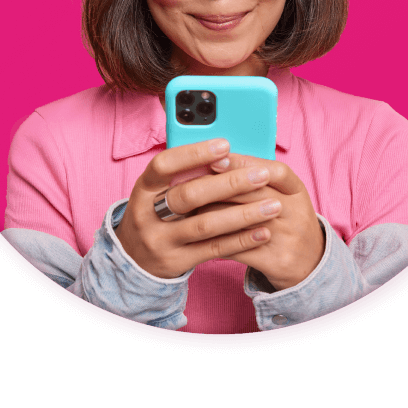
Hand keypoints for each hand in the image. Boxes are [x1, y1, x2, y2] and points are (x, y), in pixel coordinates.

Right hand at [113, 139, 285, 279]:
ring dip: (243, 215)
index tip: (225, 146)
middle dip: (228, 184)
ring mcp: (161, 241)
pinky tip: (262, 231)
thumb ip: (184, 174)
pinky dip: (240, 240)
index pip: (164, 165)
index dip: (194, 154)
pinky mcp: (176, 262)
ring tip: (273, 205)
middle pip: (189, 195)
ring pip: (206, 225)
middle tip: (261, 174)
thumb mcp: (158, 191)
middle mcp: (147, 214)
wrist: (134, 259)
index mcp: (144, 188)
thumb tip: (226, 153)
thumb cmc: (156, 213)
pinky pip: (213, 250)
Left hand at [198, 154, 324, 290]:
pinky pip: (240, 249)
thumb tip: (217, 160)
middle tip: (191, 181)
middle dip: (220, 186)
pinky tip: (198, 236)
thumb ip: (258, 180)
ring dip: (213, 212)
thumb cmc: (288, 222)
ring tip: (189, 207)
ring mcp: (288, 238)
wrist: (311, 265)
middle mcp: (296, 213)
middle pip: (255, 194)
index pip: (275, 171)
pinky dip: (216, 241)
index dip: (245, 163)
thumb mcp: (285, 196)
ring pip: (243, 221)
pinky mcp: (276, 262)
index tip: (217, 158)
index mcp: (298, 191)